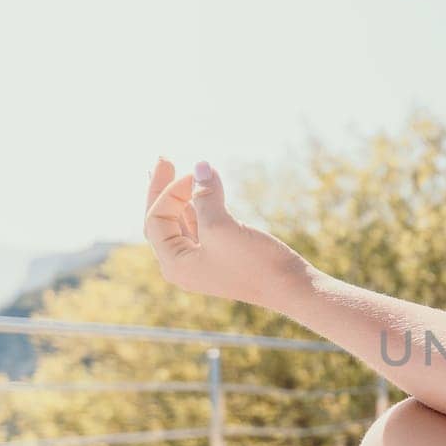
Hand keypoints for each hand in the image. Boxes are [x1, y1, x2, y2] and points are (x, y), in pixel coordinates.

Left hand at [143, 158, 309, 306]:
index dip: (169, 192)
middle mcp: (181, 265)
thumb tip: (200, 166)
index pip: (156, 220)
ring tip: (175, 171)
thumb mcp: (222, 227)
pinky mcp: (220, 256)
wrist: (289, 287)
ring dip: (180, 196)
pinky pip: (199, 227)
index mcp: (174, 264)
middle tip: (163, 158)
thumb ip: (205, 195)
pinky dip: (198, 207)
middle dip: (162, 189)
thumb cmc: (253, 263)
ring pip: (181, 222)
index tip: (195, 175)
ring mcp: (200, 262)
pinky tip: (197, 192)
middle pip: (162, 221)